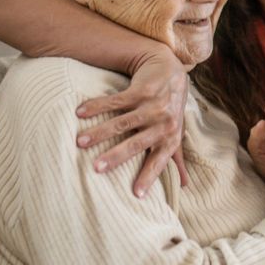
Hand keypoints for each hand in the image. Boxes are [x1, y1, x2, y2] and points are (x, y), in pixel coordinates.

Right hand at [74, 49, 189, 195]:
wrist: (170, 70)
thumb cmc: (171, 109)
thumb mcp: (176, 133)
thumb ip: (177, 159)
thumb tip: (185, 185)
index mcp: (170, 139)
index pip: (158, 161)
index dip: (148, 177)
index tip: (136, 194)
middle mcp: (164, 124)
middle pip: (136, 144)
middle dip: (116, 157)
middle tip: (96, 168)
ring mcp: (153, 106)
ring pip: (122, 122)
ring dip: (99, 132)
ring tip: (79, 142)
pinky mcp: (141, 90)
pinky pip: (116, 101)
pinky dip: (97, 106)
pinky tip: (80, 112)